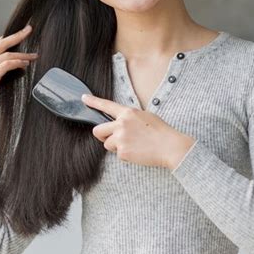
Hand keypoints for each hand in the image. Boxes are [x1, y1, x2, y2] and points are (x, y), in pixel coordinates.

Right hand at [0, 24, 38, 128]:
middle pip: (1, 42)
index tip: (20, 34)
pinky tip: (26, 64)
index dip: (8, 38)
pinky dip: (18, 62)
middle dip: (17, 35)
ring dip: (23, 54)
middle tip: (30, 29)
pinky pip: (7, 64)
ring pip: (7, 54)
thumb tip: (12, 67)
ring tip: (34, 55)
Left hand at [81, 94, 195, 168]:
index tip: (84, 98)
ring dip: (116, 146)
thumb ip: (130, 118)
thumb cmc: (160, 132)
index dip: (93, 102)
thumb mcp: (145, 116)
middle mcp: (121, 124)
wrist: (169, 146)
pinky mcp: (122, 151)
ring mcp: (121, 138)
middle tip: (112, 138)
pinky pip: (117, 154)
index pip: (107, 105)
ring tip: (133, 145)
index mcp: (128, 113)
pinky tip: (137, 152)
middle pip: (98, 130)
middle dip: (102, 136)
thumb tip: (120, 122)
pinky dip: (125, 155)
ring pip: (107, 144)